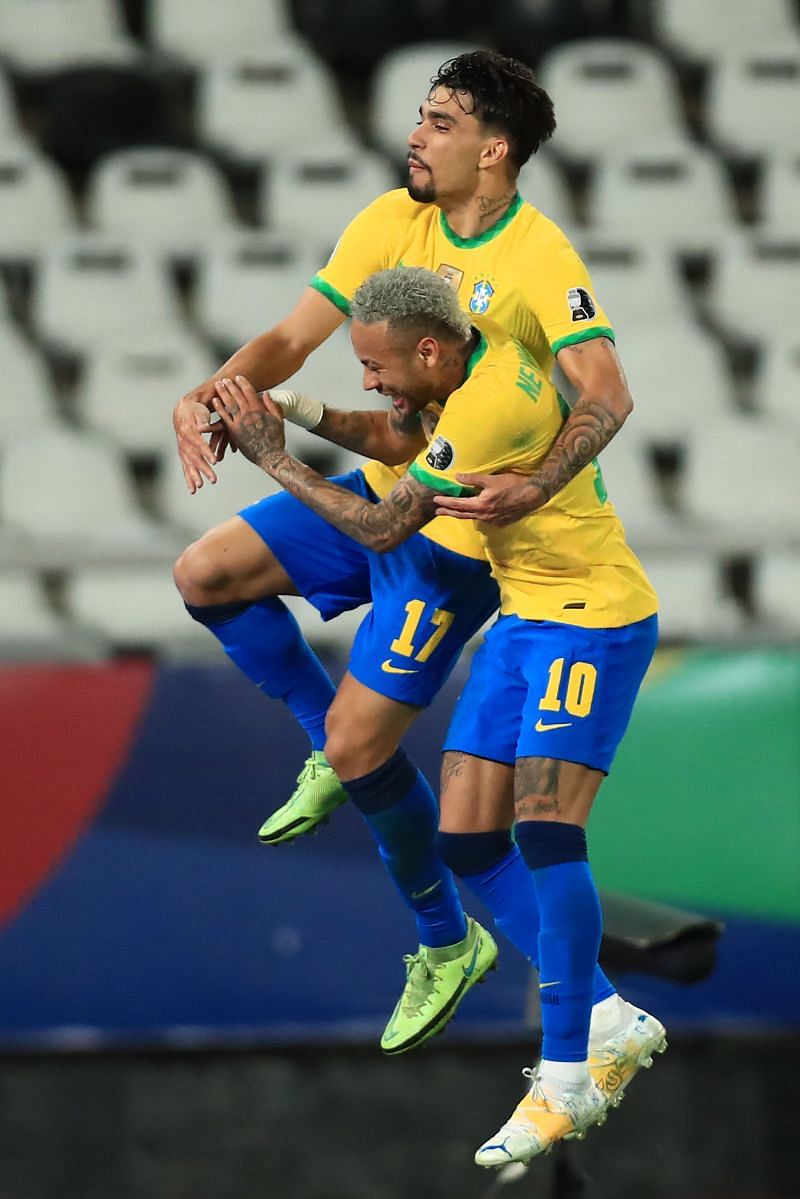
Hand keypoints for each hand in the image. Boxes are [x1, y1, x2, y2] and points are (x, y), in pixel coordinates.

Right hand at [173, 386, 224, 492]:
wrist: (183, 411)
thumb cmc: (196, 410)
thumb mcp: (199, 411)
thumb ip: (202, 419)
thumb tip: (204, 427)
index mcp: (188, 430)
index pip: (199, 443)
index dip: (206, 452)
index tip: (215, 461)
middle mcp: (183, 441)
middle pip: (194, 457)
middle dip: (204, 469)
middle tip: (214, 479)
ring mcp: (182, 448)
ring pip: (188, 464)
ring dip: (195, 476)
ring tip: (201, 487)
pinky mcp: (183, 454)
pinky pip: (185, 467)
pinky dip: (189, 478)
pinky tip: (193, 490)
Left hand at [212, 376, 285, 468]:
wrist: (271, 456)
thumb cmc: (276, 440)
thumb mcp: (279, 420)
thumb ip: (272, 406)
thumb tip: (266, 394)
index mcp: (260, 409)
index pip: (250, 391)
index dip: (243, 383)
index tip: (238, 377)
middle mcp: (249, 414)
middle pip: (237, 395)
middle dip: (230, 386)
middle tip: (224, 379)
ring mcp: (241, 422)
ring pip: (229, 404)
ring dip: (223, 393)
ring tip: (218, 385)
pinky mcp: (234, 431)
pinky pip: (224, 417)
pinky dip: (219, 408)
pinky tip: (214, 401)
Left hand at [433, 472, 547, 526]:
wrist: (532, 496)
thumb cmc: (512, 485)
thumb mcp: (491, 479)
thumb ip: (473, 478)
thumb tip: (457, 477)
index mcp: (480, 505)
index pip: (458, 504)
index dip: (446, 502)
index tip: (435, 501)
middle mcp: (484, 516)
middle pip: (462, 515)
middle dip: (449, 512)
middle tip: (438, 511)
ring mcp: (492, 521)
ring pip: (473, 518)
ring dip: (462, 514)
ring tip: (454, 511)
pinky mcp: (500, 522)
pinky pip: (484, 520)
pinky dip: (476, 516)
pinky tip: (475, 512)